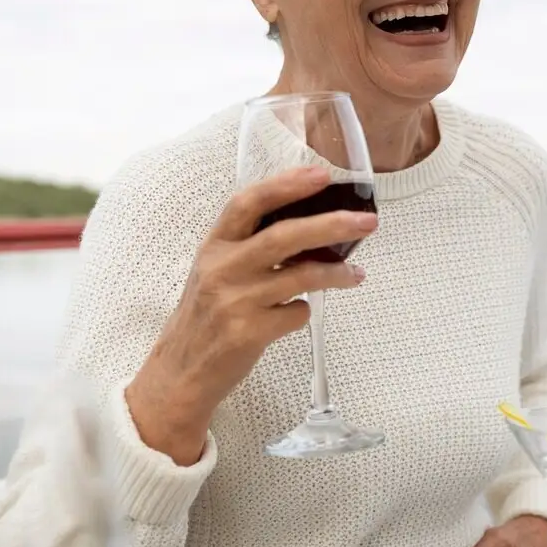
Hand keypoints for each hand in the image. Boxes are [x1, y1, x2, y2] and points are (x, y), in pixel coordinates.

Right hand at [126, 165, 377, 463]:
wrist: (180, 371)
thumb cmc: (207, 315)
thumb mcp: (217, 271)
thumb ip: (253, 248)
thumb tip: (314, 228)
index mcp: (214, 245)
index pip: (248, 202)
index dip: (286, 185)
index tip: (321, 175)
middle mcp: (221, 269)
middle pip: (283, 236)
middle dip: (331, 224)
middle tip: (366, 221)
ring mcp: (234, 302)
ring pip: (300, 276)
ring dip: (336, 273)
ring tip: (356, 274)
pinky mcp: (248, 334)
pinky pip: (296, 314)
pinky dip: (305, 312)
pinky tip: (299, 313)